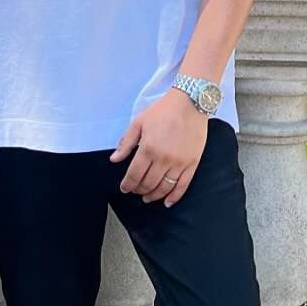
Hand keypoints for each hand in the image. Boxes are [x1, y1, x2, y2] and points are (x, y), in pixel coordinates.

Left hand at [109, 90, 207, 205]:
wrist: (190, 103)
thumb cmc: (163, 111)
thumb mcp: (139, 122)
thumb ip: (126, 143)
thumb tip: (114, 159)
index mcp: (148, 149)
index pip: (134, 174)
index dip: (127, 184)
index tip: (124, 188)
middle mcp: (163, 159)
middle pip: (148, 183)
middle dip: (139, 190)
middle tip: (135, 191)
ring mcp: (179, 163)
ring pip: (164, 187)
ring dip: (153, 195)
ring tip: (147, 197)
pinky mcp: (192, 164)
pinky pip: (183, 186)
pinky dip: (174, 197)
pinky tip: (167, 202)